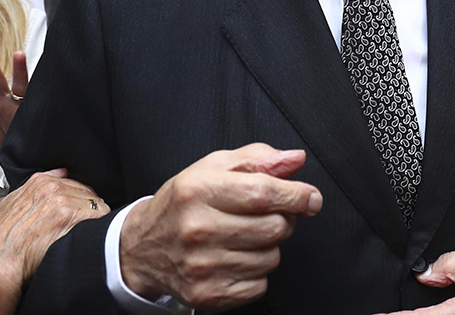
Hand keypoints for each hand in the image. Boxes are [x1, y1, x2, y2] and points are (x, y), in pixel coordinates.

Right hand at [0, 168, 108, 314]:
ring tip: (88, 232)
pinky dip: (100, 225)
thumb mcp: (12, 204)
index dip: (79, 198)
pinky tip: (91, 236)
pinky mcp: (70, 217)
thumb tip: (58, 174)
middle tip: (85, 223)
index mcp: (40, 182)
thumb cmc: (1, 241)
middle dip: (89, 207)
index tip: (80, 209)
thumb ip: (33, 188)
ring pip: (96, 203)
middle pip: (88, 192)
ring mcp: (62, 201)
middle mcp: (52, 188)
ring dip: (96, 217)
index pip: (75, 183)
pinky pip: (99, 215)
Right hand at [119, 143, 322, 310]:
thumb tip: (295, 160)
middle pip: (273, 227)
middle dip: (282, 219)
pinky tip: (236, 258)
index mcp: (199, 190)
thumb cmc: (183, 202)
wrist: (143, 247)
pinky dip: (257, 271)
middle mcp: (198, 228)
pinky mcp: (207, 294)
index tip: (311, 198)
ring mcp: (201, 266)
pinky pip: (259, 284)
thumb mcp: (213, 167)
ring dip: (268, 246)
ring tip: (244, 236)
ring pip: (271, 257)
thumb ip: (258, 159)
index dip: (296, 195)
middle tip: (267, 214)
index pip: (263, 193)